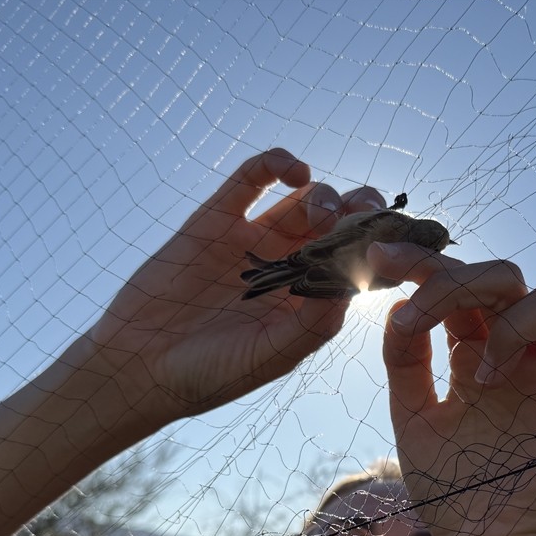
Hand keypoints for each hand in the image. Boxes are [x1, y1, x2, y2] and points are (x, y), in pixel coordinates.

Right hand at [81, 148, 387, 420]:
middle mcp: (290, 268)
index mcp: (312, 302)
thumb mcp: (273, 353)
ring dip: (328, 195)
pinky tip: (295, 172)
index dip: (383, 249)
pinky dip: (278, 163)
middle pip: (342, 225)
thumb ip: (316, 319)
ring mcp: (255, 240)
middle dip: (363, 215)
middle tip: (365, 221)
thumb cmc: (211, 373)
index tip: (398, 242)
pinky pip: (253, 177)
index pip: (361, 264)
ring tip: (323, 213)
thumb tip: (355, 277)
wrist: (138, 367)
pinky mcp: (217, 217)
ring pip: (307, 197)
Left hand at [375, 244, 535, 535]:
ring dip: (516, 321)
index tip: (378, 258)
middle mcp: (519, 353)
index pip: (456, 285)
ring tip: (481, 377)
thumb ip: (406, 364)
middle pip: (507, 276)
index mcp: (475, 349)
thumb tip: (399, 306)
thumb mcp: (414, 419)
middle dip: (459, 280)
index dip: (421, 263)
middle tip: (421, 316)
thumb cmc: (451, 488)